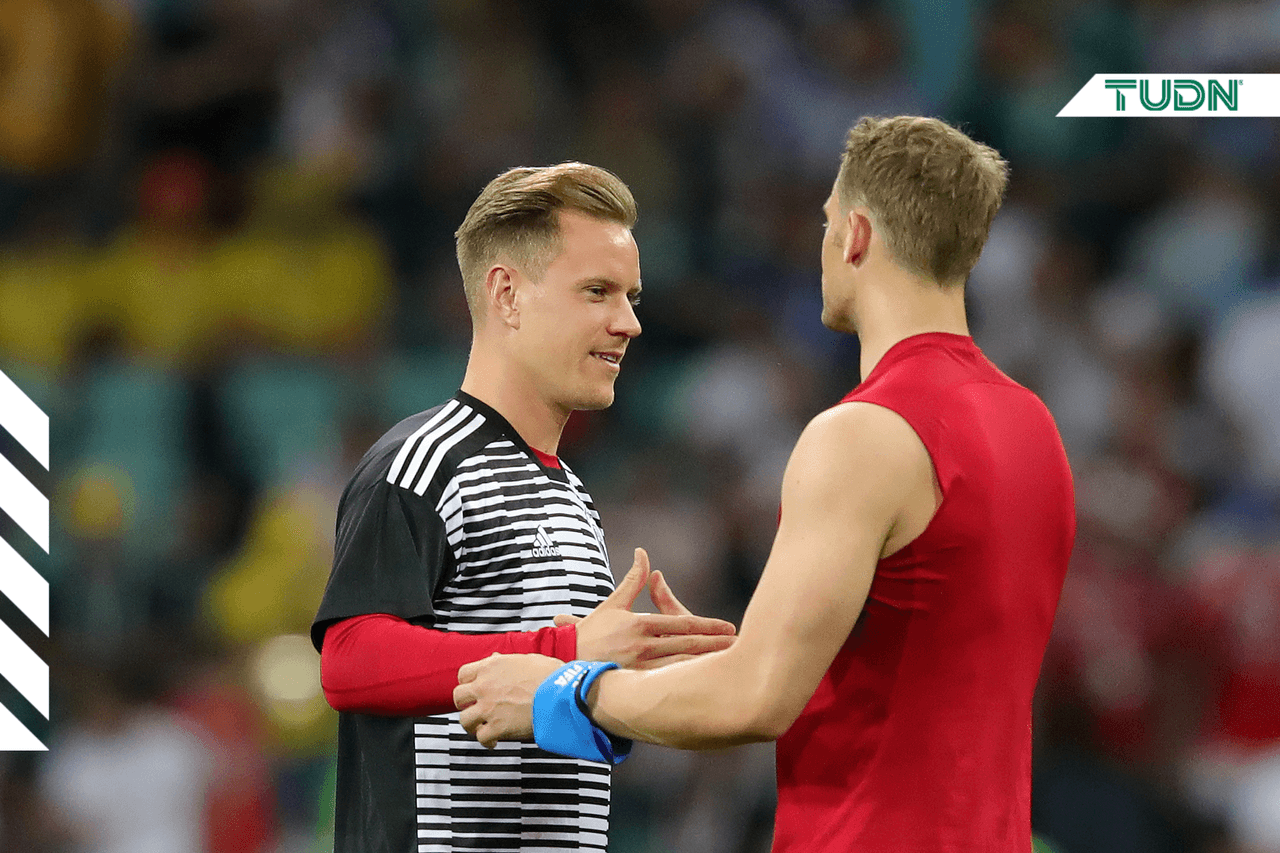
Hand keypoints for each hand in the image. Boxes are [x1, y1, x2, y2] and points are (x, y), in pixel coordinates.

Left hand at [454, 653, 561, 747]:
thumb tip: (497, 658)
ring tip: (481, 726)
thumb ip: (506, 661)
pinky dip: (486, 740)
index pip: (463, 673)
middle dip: (465, 703)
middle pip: (458, 697)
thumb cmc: (550, 676)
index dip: (467, 682)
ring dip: (472, 724)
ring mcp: (489, 708)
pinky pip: (481, 737)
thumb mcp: (527, 659)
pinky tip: (493, 740)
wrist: (561, 694)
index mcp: (491, 667)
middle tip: (473, 707)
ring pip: (464, 719)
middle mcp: (485, 687)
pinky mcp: (497, 728)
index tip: (473, 687)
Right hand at [554, 548, 735, 668]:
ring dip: (705, 665)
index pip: (680, 624)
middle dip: (714, 645)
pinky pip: (666, 685)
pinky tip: (704, 685)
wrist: (565, 659)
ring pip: (680, 667)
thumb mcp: (613, 603)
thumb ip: (633, 579)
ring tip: (728, 664)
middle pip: (686, 646)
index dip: (706, 626)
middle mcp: (641, 646)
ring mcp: (639, 668)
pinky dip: (687, 683)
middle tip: (738, 645)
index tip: (728, 628)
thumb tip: (643, 553)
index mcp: (639, 624)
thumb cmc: (592, 631)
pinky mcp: (635, 685)